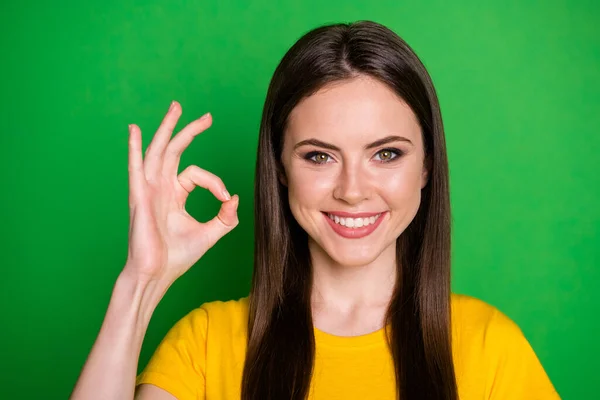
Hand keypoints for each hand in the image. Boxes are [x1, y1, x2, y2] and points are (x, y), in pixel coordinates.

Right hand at [123, 101, 238, 284]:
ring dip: (166, 128)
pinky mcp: (139, 197)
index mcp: (175, 194)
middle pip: (175, 150)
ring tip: (176, 107)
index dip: (216, 182)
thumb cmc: (177, 257)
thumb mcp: (210, 234)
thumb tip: (235, 198)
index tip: (226, 200)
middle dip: (190, 130)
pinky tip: (134, 130)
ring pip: (158, 151)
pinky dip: (134, 148)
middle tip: (206, 116)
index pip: (197, 174)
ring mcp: (149, 189)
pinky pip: (136, 168)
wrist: (156, 275)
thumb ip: (225, 217)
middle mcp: (161, 187)